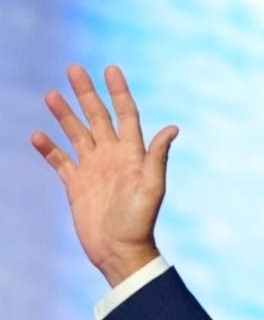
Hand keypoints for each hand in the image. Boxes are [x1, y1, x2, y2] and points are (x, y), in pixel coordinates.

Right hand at [31, 64, 177, 286]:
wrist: (119, 251)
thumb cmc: (139, 222)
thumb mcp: (152, 187)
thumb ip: (157, 157)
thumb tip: (172, 128)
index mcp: (132, 155)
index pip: (126, 115)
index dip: (119, 92)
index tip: (110, 69)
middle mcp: (112, 157)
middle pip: (98, 118)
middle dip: (86, 94)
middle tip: (74, 68)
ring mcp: (93, 170)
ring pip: (76, 134)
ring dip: (64, 115)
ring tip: (51, 94)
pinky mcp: (76, 186)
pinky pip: (60, 161)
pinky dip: (49, 149)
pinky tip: (36, 135)